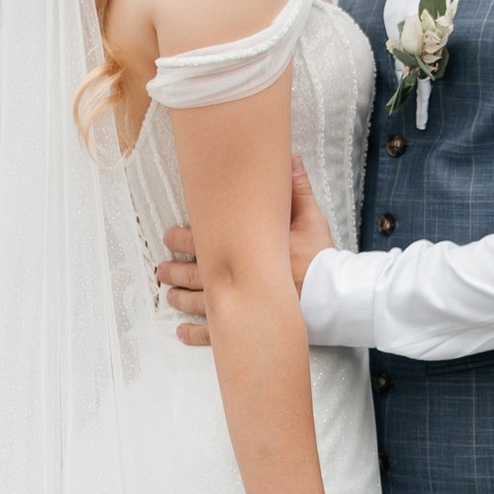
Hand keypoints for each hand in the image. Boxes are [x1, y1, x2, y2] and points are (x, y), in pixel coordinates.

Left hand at [159, 159, 330, 348]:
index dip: (182, 239)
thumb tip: (293, 158)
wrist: (333, 297)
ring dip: (180, 299)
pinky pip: (215, 334)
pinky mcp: (246, 326)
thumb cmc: (321, 259)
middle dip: (174, 270)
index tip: (168, 236)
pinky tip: (182, 332)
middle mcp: (236, 278)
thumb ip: (296, 190)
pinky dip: (196, 334)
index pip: (204, 241)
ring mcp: (239, 305)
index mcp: (245, 250)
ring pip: (199, 302)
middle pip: (195, 273)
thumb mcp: (310, 220)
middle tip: (160, 269)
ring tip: (169, 295)